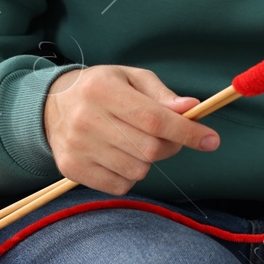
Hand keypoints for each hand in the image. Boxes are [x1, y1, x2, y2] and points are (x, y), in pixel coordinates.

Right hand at [42, 65, 221, 194]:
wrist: (52, 106)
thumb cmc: (102, 89)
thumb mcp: (131, 78)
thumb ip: (162, 95)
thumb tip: (191, 108)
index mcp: (103, 91)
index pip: (154, 119)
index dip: (187, 132)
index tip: (211, 140)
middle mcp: (86, 120)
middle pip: (149, 149)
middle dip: (171, 146)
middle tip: (170, 137)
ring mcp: (77, 147)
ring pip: (137, 170)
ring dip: (148, 161)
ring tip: (136, 142)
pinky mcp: (71, 169)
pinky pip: (120, 185)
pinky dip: (130, 175)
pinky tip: (120, 156)